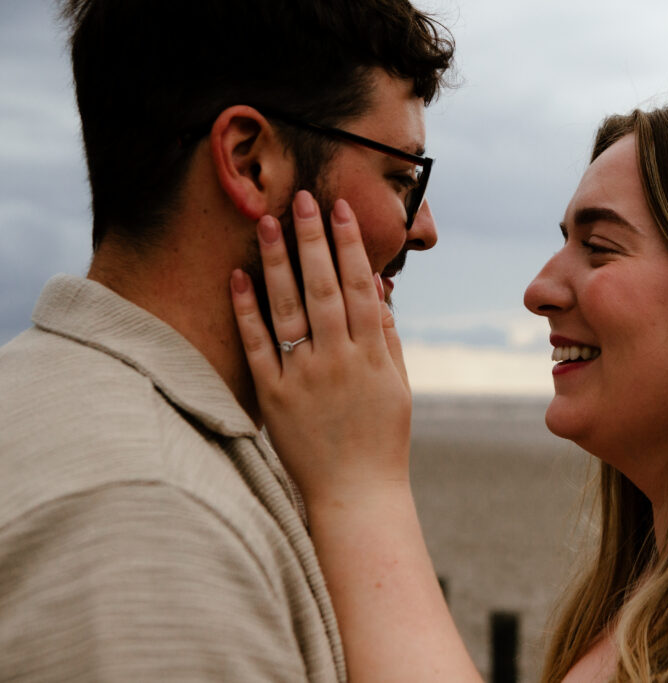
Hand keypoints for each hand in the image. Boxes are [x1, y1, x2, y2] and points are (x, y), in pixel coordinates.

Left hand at [230, 191, 411, 505]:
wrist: (357, 494)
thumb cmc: (383, 440)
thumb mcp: (399, 388)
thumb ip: (390, 340)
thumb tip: (381, 292)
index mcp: (372, 356)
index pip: (362, 288)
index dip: (352, 247)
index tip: (341, 211)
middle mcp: (338, 360)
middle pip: (325, 288)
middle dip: (315, 240)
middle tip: (304, 198)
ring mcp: (304, 378)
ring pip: (290, 308)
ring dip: (279, 263)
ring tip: (269, 223)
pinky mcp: (274, 397)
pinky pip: (258, 347)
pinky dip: (246, 311)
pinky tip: (238, 276)